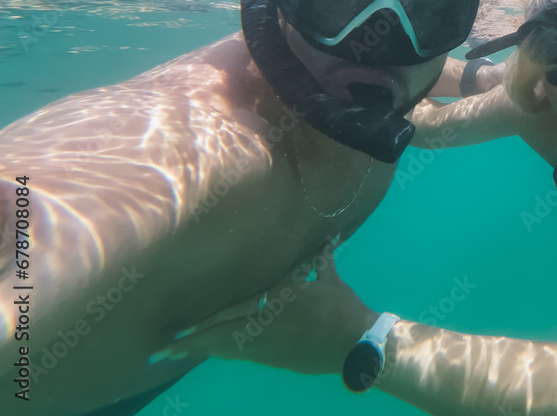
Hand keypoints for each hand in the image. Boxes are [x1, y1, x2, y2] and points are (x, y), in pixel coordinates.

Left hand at [151, 259, 377, 374]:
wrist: (354, 344)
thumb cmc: (341, 306)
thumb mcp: (328, 277)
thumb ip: (319, 258)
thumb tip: (326, 237)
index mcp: (273, 300)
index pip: (229, 312)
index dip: (201, 323)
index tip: (175, 330)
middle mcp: (264, 325)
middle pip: (218, 336)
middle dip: (189, 343)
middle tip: (161, 350)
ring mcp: (268, 346)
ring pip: (227, 349)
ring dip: (202, 350)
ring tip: (178, 353)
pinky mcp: (275, 359)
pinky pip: (242, 355)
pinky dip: (224, 353)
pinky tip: (214, 354)